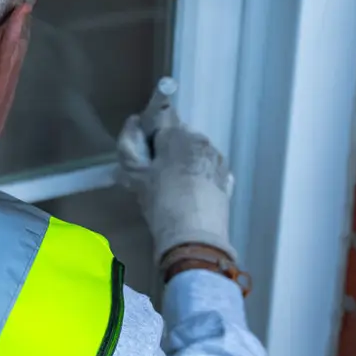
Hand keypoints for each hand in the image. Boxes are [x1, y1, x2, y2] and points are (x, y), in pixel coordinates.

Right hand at [116, 84, 235, 264]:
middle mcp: (202, 140)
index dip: (150, 136)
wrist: (194, 236)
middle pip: (180, 137)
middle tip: (155, 177)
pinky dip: (199, 179)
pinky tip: (189, 198)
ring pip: (196, 154)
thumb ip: (128, 144)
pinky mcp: (228, 180)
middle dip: (168, 150)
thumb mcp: (133, 175)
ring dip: (184, 164)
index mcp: (178, 134)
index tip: (144, 155)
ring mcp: (218, 160)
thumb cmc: (160, 201)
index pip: (161, 118)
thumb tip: (133, 123)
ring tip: (173, 190)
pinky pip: (208, 171)